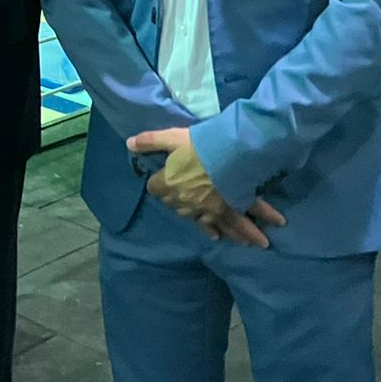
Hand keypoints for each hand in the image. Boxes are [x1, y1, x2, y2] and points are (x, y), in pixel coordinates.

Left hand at [127, 128, 285, 247]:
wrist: (227, 155)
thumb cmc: (197, 145)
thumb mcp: (170, 138)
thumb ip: (149, 142)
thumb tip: (129, 144)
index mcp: (170, 185)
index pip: (156, 189)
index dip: (158, 183)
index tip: (160, 180)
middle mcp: (188, 203)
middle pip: (181, 209)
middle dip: (187, 208)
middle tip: (192, 207)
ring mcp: (210, 209)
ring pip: (215, 225)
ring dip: (229, 233)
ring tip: (243, 243)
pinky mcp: (230, 208)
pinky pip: (237, 222)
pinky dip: (246, 232)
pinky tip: (251, 242)